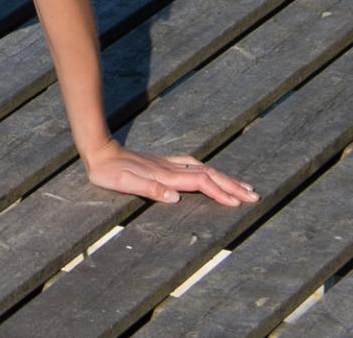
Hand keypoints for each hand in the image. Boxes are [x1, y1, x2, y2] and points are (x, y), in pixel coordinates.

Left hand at [84, 144, 256, 207]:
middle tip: (254, 196)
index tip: (238, 202)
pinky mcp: (163, 163)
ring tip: (243, 186)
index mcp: (165, 176)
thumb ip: (149, 189)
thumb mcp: (124, 183)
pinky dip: (209, 171)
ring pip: (204, 169)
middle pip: (209, 175)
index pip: (200, 183)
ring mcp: (168, 164)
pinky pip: (194, 166)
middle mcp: (171, 168)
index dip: (219, 192)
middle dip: (232, 185)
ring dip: (225, 178)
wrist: (98, 150)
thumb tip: (176, 198)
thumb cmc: (109, 172)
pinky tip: (212, 173)